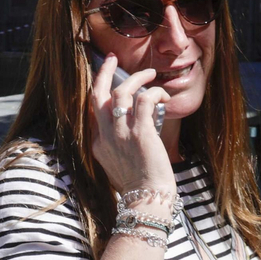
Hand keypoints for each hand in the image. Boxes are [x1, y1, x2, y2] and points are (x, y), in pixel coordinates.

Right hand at [88, 53, 174, 198]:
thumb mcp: (118, 167)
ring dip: (136, 78)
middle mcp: (105, 136)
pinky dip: (155, 93)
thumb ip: (120, 147)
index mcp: (98, 145)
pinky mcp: (141, 132)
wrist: (146, 201)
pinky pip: (145, 100)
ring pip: (122, 92)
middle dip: (104, 72)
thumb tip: (135, 130)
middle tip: (111, 58)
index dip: (105, 95)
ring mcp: (121, 133)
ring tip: (149, 73)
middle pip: (98, 95)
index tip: (114, 85)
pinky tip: (164, 95)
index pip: (96, 112)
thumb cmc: (139, 189)